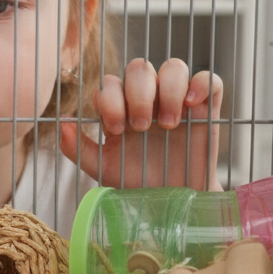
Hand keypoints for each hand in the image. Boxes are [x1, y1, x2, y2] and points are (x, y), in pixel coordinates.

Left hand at [58, 58, 223, 190]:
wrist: (171, 207)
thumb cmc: (137, 184)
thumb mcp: (104, 169)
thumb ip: (79, 149)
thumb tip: (63, 125)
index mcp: (122, 108)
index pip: (112, 83)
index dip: (111, 99)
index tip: (116, 129)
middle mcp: (149, 99)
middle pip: (140, 68)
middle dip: (137, 94)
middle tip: (141, 127)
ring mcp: (178, 101)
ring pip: (173, 66)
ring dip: (168, 89)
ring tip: (168, 124)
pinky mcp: (207, 110)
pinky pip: (209, 79)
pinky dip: (200, 84)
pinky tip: (191, 106)